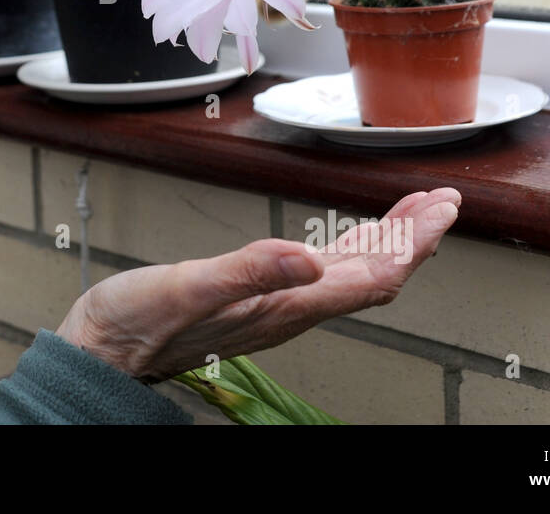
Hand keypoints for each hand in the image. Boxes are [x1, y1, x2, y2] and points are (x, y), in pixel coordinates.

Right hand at [54, 188, 459, 382]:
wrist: (105, 349)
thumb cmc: (140, 321)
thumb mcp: (190, 286)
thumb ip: (251, 270)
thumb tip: (311, 255)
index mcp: (286, 304)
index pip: (372, 275)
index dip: (413, 242)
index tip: (441, 208)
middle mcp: (291, 307)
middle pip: (373, 274)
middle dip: (414, 237)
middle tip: (444, 201)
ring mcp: (277, 305)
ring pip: (352, 274)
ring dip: (389, 242)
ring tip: (415, 212)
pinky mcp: (259, 298)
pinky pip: (323, 274)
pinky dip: (351, 249)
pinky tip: (351, 238)